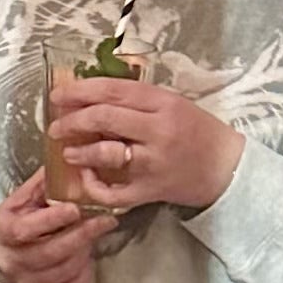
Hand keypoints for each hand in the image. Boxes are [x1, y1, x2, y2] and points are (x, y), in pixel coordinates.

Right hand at [0, 171, 120, 282]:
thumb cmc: (9, 225)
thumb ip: (40, 186)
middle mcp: (14, 261)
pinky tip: (85, 258)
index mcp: (4, 233)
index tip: (75, 208)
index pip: (27, 230)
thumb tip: (68, 164)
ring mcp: (28, 282)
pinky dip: (85, 273)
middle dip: (82, 234)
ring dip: (85, 250)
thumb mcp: (16, 202)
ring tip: (93, 234)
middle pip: (51, 252)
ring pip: (65, 270)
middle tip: (106, 220)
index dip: (53, 219)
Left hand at [45, 69, 242, 213]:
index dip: (80, 91)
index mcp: (163, 103)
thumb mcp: (171, 104)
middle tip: (56, 126)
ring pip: (106, 153)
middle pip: (104, 118)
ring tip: (67, 151)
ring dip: (79, 151)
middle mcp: (157, 130)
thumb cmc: (196, 131)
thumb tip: (91, 98)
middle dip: (72, 120)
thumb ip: (136, 101)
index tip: (58, 95)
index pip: (113, 90)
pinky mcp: (151, 190)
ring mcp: (153, 162)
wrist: (226, 168)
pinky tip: (87, 179)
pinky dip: (95, 186)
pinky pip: (114, 192)